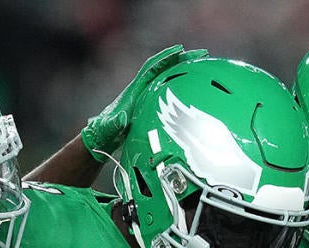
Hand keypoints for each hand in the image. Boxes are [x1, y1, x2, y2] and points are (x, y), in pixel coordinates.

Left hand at [80, 44, 208, 159]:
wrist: (103, 136)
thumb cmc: (104, 131)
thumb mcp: (109, 128)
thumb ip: (114, 124)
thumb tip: (121, 119)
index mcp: (133, 90)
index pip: (151, 69)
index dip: (164, 59)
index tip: (180, 50)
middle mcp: (141, 89)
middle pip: (164, 68)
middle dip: (182, 59)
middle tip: (203, 53)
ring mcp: (147, 95)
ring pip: (168, 78)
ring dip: (185, 70)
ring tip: (205, 67)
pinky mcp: (151, 103)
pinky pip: (169, 90)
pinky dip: (183, 85)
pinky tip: (196, 88)